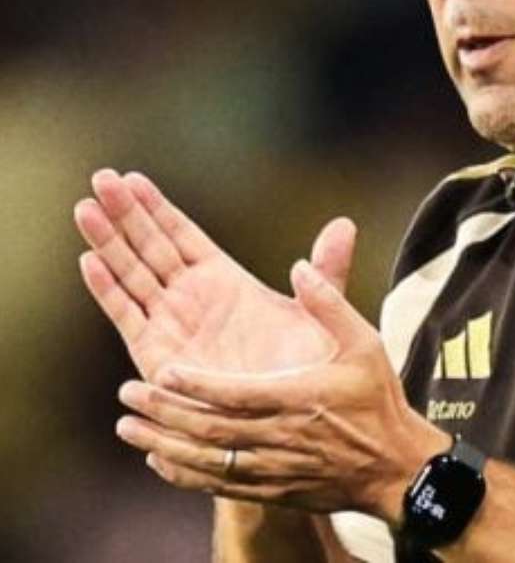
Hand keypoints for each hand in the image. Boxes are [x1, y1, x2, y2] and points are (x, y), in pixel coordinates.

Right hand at [75, 169, 353, 380]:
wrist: (291, 422)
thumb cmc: (306, 370)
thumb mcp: (319, 311)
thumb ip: (327, 269)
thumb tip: (345, 224)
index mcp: (225, 280)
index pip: (183, 234)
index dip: (158, 207)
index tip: (132, 178)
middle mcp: (192, 298)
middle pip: (150, 246)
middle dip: (125, 213)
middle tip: (100, 178)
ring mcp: (172, 324)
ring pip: (133, 274)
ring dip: (108, 242)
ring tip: (85, 208)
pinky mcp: (158, 354)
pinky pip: (128, 315)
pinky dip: (109, 289)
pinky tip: (90, 260)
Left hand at [113, 260, 445, 521]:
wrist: (394, 466)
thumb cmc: (378, 402)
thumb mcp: (364, 342)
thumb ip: (330, 303)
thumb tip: (300, 268)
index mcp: (297, 398)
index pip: (235, 393)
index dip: (197, 383)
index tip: (165, 369)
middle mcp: (278, 436)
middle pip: (209, 428)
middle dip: (165, 411)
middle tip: (130, 394)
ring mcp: (271, 468)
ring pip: (205, 459)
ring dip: (162, 443)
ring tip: (129, 427)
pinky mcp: (270, 490)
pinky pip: (217, 485)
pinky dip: (184, 474)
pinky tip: (161, 462)